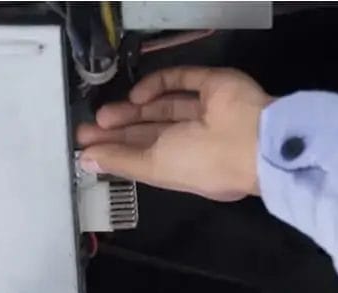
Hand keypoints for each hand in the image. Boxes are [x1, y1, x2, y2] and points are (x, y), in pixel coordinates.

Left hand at [76, 66, 272, 200]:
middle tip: (89, 127)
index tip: (89, 147)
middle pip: (152, 130)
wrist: (250, 139)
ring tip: (103, 114)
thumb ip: (121, 161)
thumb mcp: (154, 167)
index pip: (148, 155)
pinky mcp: (212, 85)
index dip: (120, 150)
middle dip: (120, 129)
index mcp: (186, 167)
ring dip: (132, 110)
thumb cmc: (201, 163)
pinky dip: (157, 85)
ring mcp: (205, 111)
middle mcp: (195, 140)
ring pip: (164, 106)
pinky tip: (137, 96)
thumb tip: (87, 161)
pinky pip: (181, 80)